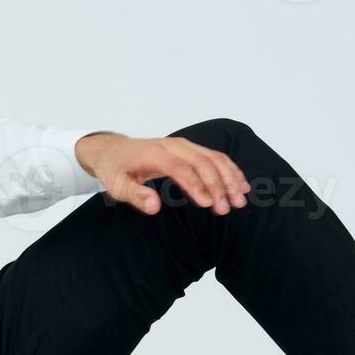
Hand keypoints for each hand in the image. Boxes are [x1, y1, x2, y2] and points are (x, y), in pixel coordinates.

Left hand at [75, 132, 250, 215]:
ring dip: (229, 178)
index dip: (196, 185)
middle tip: (227, 208)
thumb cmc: (115, 169)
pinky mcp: (190, 149)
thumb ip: (135, 195)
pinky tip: (241, 185)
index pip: (180, 168)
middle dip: (218, 185)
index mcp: (154, 154)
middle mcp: (172, 146)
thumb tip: (154, 206)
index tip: (208, 204)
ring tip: (240, 200)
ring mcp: (183, 145)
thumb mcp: (117, 185)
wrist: (113, 150)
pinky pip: (214, 157)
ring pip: (213, 158)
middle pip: (202, 162)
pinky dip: (229, 170)